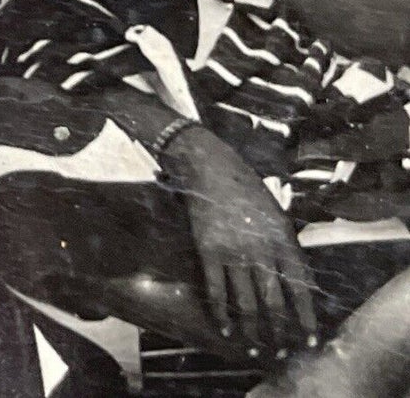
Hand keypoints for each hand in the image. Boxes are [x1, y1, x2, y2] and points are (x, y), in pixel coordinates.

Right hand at [161, 124, 317, 357]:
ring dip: (251, 330)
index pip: (300, 289)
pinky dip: (221, 313)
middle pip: (274, 303)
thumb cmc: (245, 187)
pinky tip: (225, 328)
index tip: (310, 340)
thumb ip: (287, 245)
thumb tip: (297, 277)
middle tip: (280, 351)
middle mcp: (261, 250)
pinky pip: (216, 290)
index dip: (306, 318)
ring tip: (253, 348)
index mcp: (282, 240)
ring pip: (245, 302)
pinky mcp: (208, 250)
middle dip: (279, 331)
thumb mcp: (277, 213)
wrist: (209, 167)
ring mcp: (233, 252)